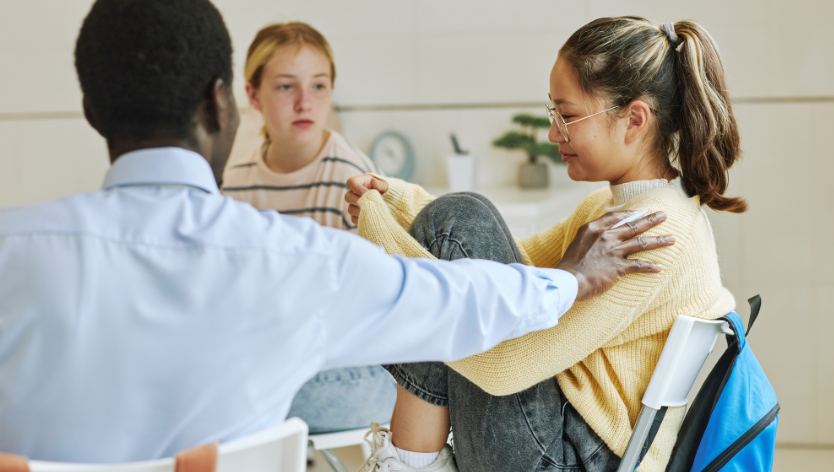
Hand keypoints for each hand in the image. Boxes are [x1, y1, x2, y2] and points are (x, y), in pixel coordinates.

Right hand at [344, 174, 388, 224]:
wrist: (390, 202)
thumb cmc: (386, 190)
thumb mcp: (386, 185)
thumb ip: (381, 184)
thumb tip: (374, 182)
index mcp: (360, 183)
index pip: (351, 182)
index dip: (355, 187)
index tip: (365, 192)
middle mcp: (354, 194)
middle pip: (347, 196)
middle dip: (357, 200)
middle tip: (369, 203)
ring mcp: (354, 205)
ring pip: (350, 209)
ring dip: (360, 210)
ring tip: (372, 210)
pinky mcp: (356, 216)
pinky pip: (354, 219)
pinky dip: (362, 219)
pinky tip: (371, 217)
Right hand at [556, 211, 674, 301]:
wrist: (568, 281)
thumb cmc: (570, 265)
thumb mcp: (577, 242)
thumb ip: (590, 237)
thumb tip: (599, 237)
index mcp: (593, 229)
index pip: (615, 217)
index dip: (630, 214)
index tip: (641, 212)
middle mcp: (605, 236)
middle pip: (633, 226)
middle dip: (651, 220)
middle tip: (664, 215)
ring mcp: (613, 251)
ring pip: (641, 243)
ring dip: (659, 241)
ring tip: (672, 239)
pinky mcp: (618, 267)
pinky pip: (639, 265)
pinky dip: (650, 267)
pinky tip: (659, 267)